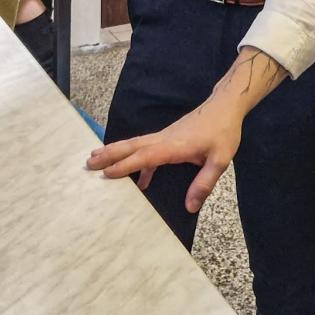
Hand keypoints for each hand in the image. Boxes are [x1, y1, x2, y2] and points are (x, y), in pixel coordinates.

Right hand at [86, 96, 242, 212]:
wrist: (226, 107)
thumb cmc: (223, 131)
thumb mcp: (220, 160)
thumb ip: (204, 183)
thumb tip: (190, 207)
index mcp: (174, 146)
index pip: (145, 156)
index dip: (125, 166)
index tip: (105, 173)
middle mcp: (164, 139)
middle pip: (132, 146)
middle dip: (110, 154)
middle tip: (87, 162)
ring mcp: (165, 137)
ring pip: (137, 145)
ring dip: (117, 152)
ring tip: (97, 160)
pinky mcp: (170, 137)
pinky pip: (148, 148)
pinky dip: (138, 161)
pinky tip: (139, 180)